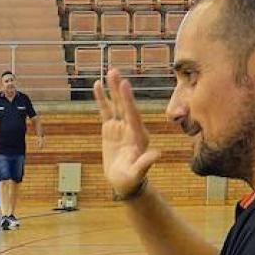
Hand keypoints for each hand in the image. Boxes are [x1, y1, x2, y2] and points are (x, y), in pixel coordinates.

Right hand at [94, 69, 161, 198]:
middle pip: (125, 105)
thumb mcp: (137, 174)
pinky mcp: (111, 128)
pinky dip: (102, 99)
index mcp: (139, 136)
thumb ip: (145, 163)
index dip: (128, 100)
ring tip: (109, 72)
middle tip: (115, 72)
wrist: (125, 182)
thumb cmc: (131, 180)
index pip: (133, 115)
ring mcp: (121, 127)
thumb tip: (157, 154)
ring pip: (116, 105)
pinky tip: (97, 85)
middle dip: (120, 89)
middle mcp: (131, 128)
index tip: (124, 85)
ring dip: (112, 89)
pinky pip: (105, 111)